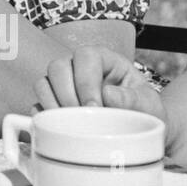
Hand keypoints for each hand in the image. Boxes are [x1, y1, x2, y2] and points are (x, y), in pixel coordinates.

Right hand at [34, 45, 164, 118]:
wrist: (141, 129)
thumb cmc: (145, 111)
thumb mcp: (149, 104)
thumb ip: (134, 98)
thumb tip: (109, 95)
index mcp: (103, 59)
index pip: (85, 56)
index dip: (86, 80)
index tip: (95, 108)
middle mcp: (78, 66)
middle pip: (57, 67)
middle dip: (66, 95)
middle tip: (81, 119)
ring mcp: (62, 84)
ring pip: (43, 83)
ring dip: (53, 106)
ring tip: (69, 125)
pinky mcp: (54, 103)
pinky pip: (37, 104)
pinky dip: (43, 117)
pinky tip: (57, 129)